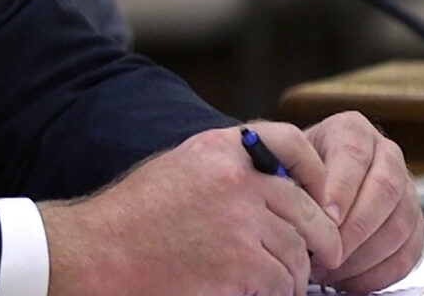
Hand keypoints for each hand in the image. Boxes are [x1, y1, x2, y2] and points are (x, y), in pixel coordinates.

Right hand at [40, 124, 343, 295]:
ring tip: (277, 282)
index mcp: (222, 149)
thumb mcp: (181, 168)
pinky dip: (277, 293)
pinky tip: (257, 292)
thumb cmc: (134, 217)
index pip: (293, 142)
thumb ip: (227, 168)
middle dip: (320, 240)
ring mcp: (242, 223)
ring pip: (298, 254)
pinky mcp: (241, 264)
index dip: (317, 172)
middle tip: (322, 258)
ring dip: (294, 275)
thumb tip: (276, 185)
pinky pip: (282, 283)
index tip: (321, 199)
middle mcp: (238, 179)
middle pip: (308, 210)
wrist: (100, 252)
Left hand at [302, 112, 423, 292]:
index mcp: (352, 130)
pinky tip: (350, 279)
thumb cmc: (294, 172)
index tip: (325, 217)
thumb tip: (296, 206)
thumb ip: (290, 175)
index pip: (354, 154)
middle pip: (385, 190)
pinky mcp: (414, 223)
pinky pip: (408, 252)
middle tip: (327, 252)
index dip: (342, 188)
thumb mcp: (285, 161)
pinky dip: (380, 273)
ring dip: (365, 254)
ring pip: (400, 224)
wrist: (308, 182)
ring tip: (331, 269)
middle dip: (355, 228)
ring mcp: (405, 189)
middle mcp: (385, 154)